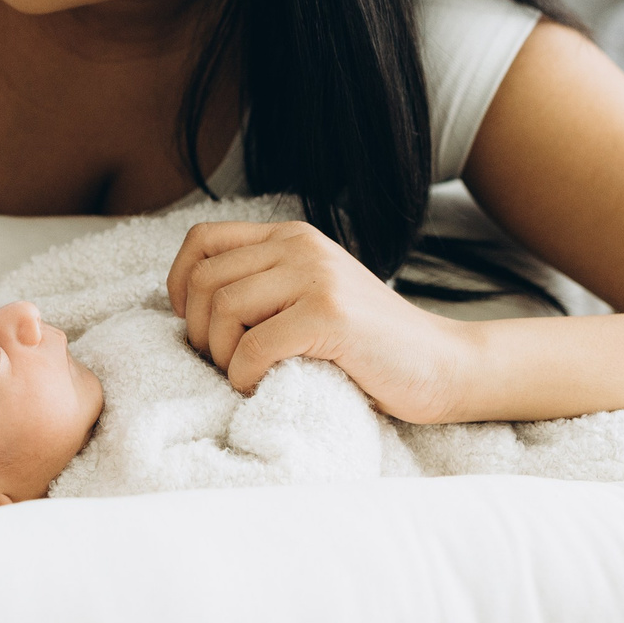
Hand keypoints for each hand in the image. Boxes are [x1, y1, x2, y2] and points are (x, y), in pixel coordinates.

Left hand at [166, 221, 475, 420]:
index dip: (180, 282)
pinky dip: (244, 376)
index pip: (203, 240)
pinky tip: (261, 385)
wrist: (442, 365)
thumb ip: (265, 284)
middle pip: (206, 280)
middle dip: (200, 330)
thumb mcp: (311, 293)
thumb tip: (188, 305)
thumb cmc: (368, 344)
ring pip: (223, 310)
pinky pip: (253, 348)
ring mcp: (317, 278)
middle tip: (223, 362)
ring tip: (244, 375)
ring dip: (222, 356)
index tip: (190, 322)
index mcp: (292, 236)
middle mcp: (301, 246)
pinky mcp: (329, 316)